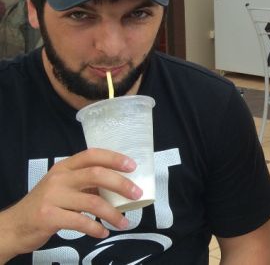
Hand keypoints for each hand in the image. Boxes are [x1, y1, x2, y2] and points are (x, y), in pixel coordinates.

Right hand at [1, 148, 140, 255]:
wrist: (14, 226)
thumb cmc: (46, 205)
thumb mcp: (63, 188)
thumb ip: (85, 184)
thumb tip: (120, 186)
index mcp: (64, 168)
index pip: (92, 155)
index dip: (114, 158)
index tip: (133, 166)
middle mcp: (59, 178)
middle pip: (96, 174)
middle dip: (121, 184)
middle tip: (137, 194)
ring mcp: (52, 197)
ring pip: (92, 201)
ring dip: (113, 213)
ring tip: (124, 222)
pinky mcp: (48, 216)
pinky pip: (81, 221)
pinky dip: (96, 228)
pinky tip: (103, 232)